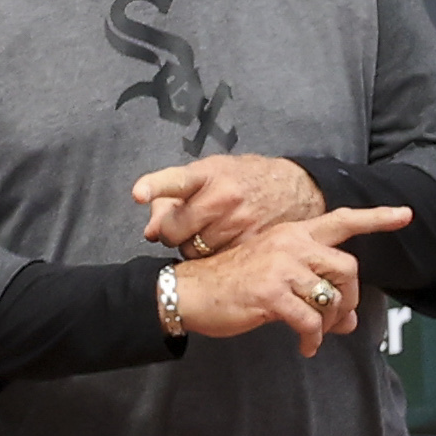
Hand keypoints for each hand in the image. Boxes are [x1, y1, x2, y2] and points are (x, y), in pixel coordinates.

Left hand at [136, 155, 322, 257]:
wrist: (297, 189)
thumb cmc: (244, 179)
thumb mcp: (210, 174)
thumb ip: (172, 198)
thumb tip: (149, 232)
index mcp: (209, 175)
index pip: (177, 180)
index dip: (155, 186)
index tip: (138, 193)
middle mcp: (224, 196)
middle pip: (175, 231)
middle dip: (172, 233)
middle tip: (183, 228)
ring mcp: (239, 221)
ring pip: (193, 251)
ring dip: (193, 247)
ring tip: (209, 233)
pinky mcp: (252, 243)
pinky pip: (216, 261)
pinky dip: (214, 257)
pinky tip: (223, 243)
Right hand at [177, 207, 410, 356]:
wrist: (188, 291)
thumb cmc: (231, 284)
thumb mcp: (274, 277)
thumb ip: (312, 289)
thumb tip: (348, 320)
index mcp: (293, 233)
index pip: (342, 220)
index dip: (376, 218)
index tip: (405, 214)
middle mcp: (291, 244)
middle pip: (347, 268)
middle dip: (350, 298)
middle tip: (339, 318)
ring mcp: (281, 267)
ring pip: (331, 296)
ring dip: (331, 322)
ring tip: (318, 335)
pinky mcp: (271, 294)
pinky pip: (310, 321)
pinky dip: (313, 340)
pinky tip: (305, 348)